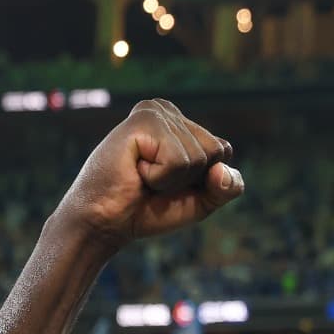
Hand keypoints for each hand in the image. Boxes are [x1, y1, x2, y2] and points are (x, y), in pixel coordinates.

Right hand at [53, 99, 242, 246]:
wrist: (106, 222)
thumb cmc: (149, 208)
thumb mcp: (202, 200)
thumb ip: (227, 187)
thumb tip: (222, 169)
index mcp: (181, 122)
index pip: (224, 152)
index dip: (203, 180)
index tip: (169, 183)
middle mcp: (168, 110)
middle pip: (217, 152)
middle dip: (189, 179)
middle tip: (153, 181)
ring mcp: (155, 112)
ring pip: (199, 157)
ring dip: (171, 180)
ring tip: (142, 176)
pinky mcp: (143, 121)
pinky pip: (178, 161)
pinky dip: (160, 177)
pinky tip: (135, 170)